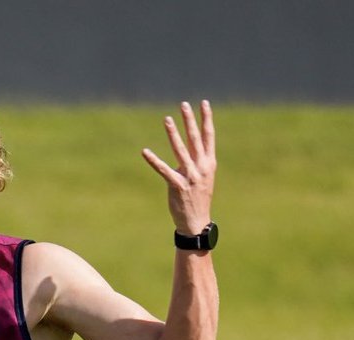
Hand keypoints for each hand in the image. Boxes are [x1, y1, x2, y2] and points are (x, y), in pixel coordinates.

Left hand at [142, 100, 216, 236]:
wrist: (196, 222)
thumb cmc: (198, 198)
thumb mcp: (202, 178)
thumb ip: (195, 163)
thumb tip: (184, 153)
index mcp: (209, 163)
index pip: (209, 137)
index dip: (206, 119)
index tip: (204, 103)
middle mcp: (201, 168)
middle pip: (195, 139)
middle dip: (189, 121)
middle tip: (183, 105)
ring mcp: (190, 177)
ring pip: (180, 151)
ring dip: (173, 134)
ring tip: (167, 119)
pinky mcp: (177, 186)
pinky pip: (164, 171)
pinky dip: (154, 160)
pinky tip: (145, 151)